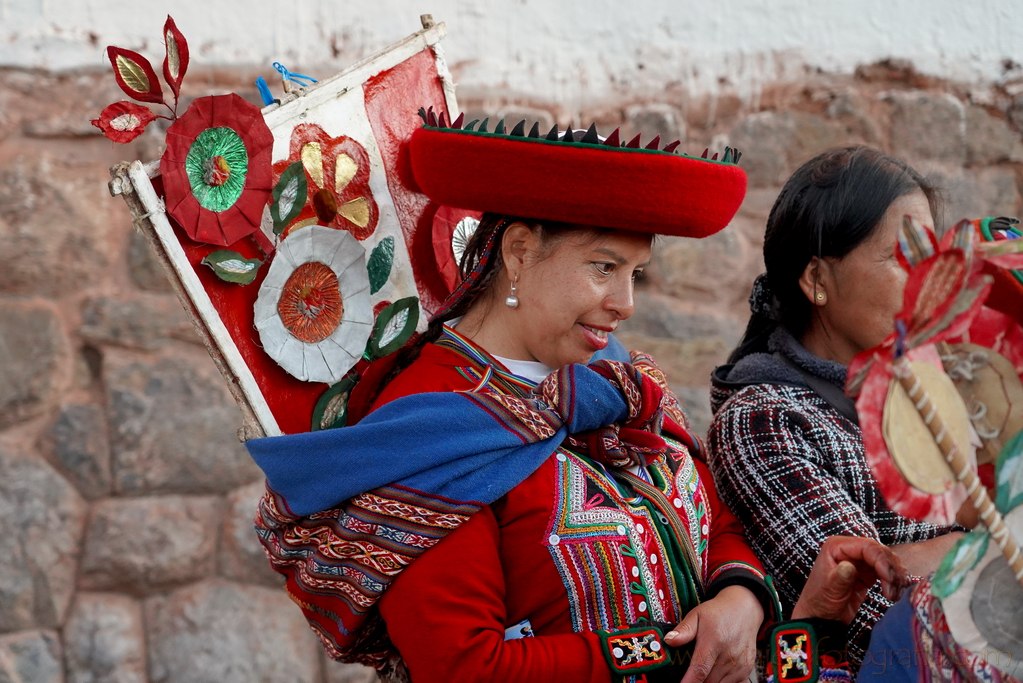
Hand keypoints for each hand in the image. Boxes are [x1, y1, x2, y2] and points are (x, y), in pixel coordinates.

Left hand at [663, 585, 762, 682]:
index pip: (700, 670)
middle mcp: (728, 656)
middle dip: (697, 682)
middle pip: (708, 682)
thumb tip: (669, 640)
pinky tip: (716, 676)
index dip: (689, 682)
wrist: (744, 609)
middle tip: (689, 675)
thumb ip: (684, 630)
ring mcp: (740, 665)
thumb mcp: (697, 615)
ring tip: (702, 673)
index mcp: (713, 642)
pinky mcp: (747, 670)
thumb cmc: (719, 613)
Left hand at [792, 536, 909, 622]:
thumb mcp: (829, 590)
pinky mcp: (867, 573)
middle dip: (891, 570)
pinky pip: (886, 572)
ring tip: (893, 595)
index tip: (889, 578)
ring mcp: (859, 560)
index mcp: (836, 547)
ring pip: (887, 561)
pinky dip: (893, 582)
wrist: (821, 617)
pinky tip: (894, 594)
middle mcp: (849, 550)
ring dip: (895, 577)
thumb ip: (840, 577)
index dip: (882, 560)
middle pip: (880, 552)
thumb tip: (849, 566)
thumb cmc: (820, 601)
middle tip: (895, 589)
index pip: (867, 546)